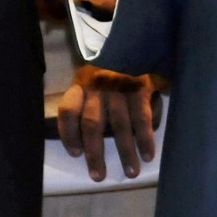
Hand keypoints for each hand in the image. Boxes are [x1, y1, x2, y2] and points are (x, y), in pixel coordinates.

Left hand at [58, 64, 161, 180]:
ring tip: (131, 172)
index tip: (76, 153)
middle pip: (92, 124)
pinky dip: (145, 138)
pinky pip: (142, 117)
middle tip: (98, 176)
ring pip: (119, 125)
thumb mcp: (89, 77)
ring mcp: (120, 88)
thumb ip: (83, 99)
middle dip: (95, 154)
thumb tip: (75, 134)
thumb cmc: (108, 68)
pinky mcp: (140, 88)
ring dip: (126, 152)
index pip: (68, 111)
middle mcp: (98, 87)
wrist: (134, 40)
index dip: (68, 134)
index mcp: (81, 84)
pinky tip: (148, 154)